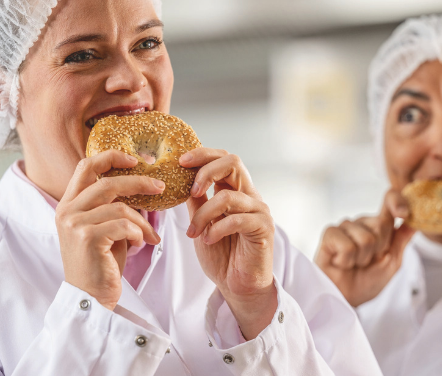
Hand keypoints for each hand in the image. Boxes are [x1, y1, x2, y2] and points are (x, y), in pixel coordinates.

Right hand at [55, 150, 162, 309]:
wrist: (91, 298)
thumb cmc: (102, 263)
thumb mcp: (104, 227)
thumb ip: (112, 205)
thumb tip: (143, 183)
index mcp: (68, 204)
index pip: (86, 166)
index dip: (112, 157)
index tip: (136, 160)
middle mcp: (67, 211)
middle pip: (107, 181)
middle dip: (139, 182)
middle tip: (160, 187)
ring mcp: (75, 224)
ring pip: (120, 206)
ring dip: (142, 221)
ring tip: (150, 236)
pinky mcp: (87, 238)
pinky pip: (123, 225)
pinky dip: (138, 234)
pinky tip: (140, 244)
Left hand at [180, 148, 275, 339]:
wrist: (238, 287)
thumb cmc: (222, 255)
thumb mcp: (201, 223)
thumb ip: (196, 202)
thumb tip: (178, 180)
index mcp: (236, 191)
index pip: (224, 159)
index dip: (203, 154)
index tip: (180, 161)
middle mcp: (250, 196)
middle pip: (233, 162)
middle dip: (206, 171)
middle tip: (190, 191)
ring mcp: (259, 211)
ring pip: (228, 196)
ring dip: (203, 214)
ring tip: (193, 232)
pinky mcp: (263, 229)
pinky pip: (237, 219)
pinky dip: (217, 229)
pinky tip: (209, 240)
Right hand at [315, 190, 415, 306]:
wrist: (346, 299)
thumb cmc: (367, 282)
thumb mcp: (392, 262)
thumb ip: (401, 239)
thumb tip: (416, 221)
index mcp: (378, 226)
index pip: (390, 202)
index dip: (397, 201)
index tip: (404, 213)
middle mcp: (361, 222)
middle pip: (381, 224)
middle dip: (378, 249)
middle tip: (367, 261)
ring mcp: (344, 227)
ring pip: (365, 238)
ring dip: (362, 259)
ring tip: (353, 264)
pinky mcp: (330, 234)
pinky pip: (347, 245)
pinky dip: (347, 261)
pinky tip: (340, 263)